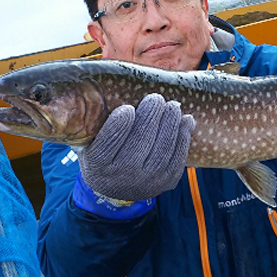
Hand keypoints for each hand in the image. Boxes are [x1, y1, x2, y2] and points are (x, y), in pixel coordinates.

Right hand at [79, 93, 194, 201]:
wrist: (118, 188)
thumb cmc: (103, 152)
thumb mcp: (91, 140)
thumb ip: (95, 120)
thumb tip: (107, 88)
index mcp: (98, 166)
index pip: (109, 143)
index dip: (120, 125)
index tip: (127, 108)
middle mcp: (121, 178)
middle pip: (140, 143)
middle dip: (151, 117)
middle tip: (156, 98)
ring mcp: (146, 183)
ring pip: (162, 150)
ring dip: (171, 124)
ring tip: (173, 106)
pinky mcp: (166, 183)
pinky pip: (177, 159)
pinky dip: (183, 137)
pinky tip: (186, 121)